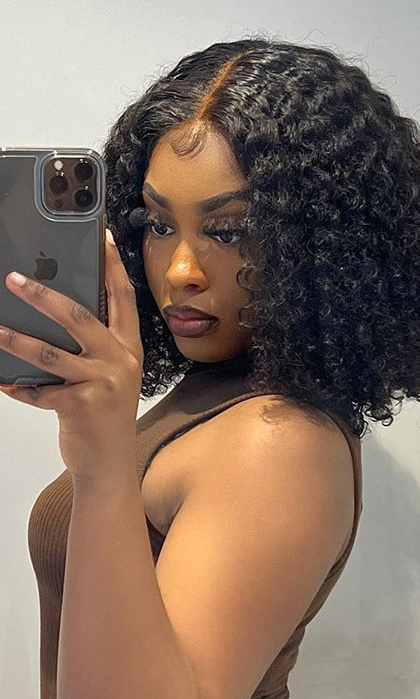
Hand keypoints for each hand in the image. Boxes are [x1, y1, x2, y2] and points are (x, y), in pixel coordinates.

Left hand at [0, 230, 143, 479]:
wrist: (110, 461)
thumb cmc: (104, 412)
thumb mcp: (108, 374)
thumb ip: (91, 346)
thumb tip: (50, 312)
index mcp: (129, 347)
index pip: (123, 298)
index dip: (113, 266)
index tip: (104, 237)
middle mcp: (120, 360)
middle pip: (79, 316)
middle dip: (43, 295)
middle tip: (14, 279)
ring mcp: (102, 382)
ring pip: (50, 352)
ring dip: (14, 339)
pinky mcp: (81, 404)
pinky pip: (39, 389)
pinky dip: (17, 386)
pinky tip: (3, 381)